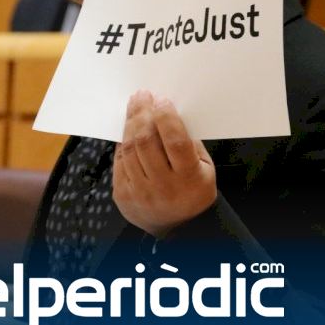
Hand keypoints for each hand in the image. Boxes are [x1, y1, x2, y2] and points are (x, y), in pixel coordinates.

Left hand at [113, 90, 216, 236]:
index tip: (162, 101)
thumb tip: (169, 112)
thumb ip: (190, 142)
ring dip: (130, 124)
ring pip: (129, 149)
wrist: (178, 227)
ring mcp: (140, 193)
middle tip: (142, 97)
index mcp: (189, 179)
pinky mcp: (123, 195)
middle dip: (142, 114)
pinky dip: (123, 142)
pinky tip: (129, 130)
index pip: (175, 142)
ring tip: (134, 108)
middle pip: (146, 142)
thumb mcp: (205, 168)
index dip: (167, 118)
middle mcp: (163, 187)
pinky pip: (119, 161)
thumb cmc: (194, 190)